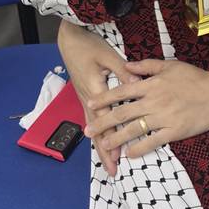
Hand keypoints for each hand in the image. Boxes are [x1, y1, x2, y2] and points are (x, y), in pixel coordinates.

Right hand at [58, 21, 134, 176]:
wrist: (69, 38)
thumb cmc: (88, 44)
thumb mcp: (107, 55)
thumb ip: (123, 71)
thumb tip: (138, 87)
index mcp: (94, 91)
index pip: (104, 122)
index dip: (112, 140)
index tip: (119, 157)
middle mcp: (88, 98)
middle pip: (97, 130)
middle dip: (105, 150)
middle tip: (112, 170)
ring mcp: (85, 97)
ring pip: (94, 126)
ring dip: (101, 144)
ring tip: (108, 161)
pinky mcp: (87, 93)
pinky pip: (93, 117)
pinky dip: (99, 131)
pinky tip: (104, 138)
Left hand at [85, 59, 208, 159]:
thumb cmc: (194, 77)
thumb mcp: (170, 65)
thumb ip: (147, 66)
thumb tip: (127, 66)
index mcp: (151, 84)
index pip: (122, 91)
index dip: (104, 98)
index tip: (90, 104)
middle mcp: (154, 101)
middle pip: (123, 113)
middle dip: (103, 122)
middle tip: (88, 130)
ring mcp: (163, 118)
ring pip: (134, 129)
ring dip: (116, 138)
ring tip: (103, 144)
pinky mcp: (174, 131)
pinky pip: (152, 142)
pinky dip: (139, 149)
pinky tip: (129, 154)